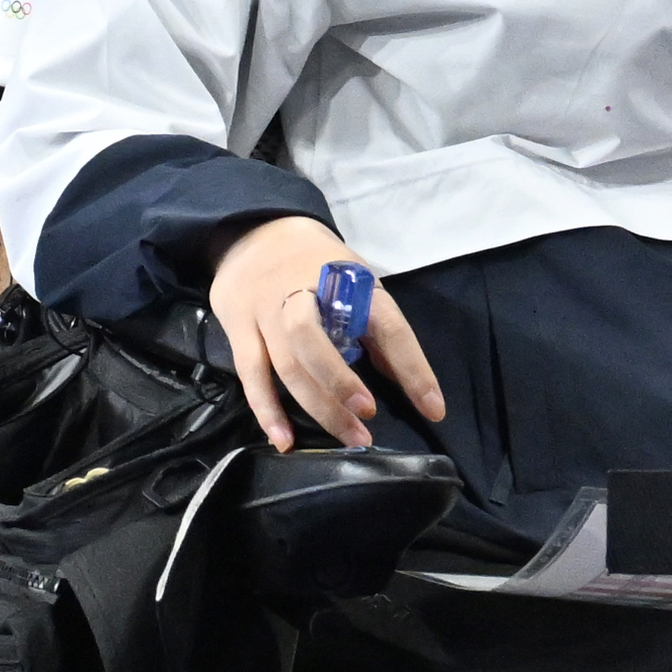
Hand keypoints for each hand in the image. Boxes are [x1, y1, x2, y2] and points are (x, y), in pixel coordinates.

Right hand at [207, 216, 446, 452]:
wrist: (256, 231)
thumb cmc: (317, 265)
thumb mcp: (356, 282)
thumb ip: (378, 332)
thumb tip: (410, 384)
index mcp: (347, 281)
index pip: (386, 325)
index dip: (411, 368)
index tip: (433, 408)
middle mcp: (303, 294)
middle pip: (315, 341)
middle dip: (341, 383)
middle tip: (367, 419)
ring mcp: (265, 311)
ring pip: (286, 363)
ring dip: (317, 406)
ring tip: (347, 439)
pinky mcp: (238, 327)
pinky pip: (252, 374)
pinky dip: (267, 411)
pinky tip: (285, 440)